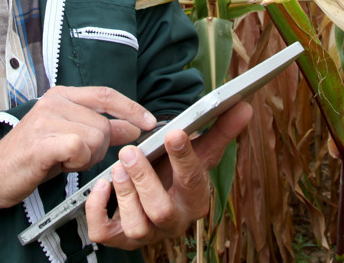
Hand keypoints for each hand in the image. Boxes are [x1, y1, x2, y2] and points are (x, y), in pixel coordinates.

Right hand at [0, 85, 156, 207]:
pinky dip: (77, 162)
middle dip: (100, 148)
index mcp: (61, 96)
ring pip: (96, 137)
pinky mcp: (41, 141)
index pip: (106, 94)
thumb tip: (133, 126)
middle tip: (75, 157)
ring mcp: (46, 119)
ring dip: (87, 158)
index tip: (150, 122)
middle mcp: (53, 101)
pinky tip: (61, 165)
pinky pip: (81, 148)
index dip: (131, 108)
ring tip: (64, 161)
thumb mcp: (70, 138)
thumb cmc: (31, 158)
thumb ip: (101, 130)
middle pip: (104, 123)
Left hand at [85, 100, 253, 248]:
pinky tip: (101, 186)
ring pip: (137, 227)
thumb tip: (245, 107)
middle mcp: (173, 222)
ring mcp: (146, 233)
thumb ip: (220, 130)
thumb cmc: (176, 172)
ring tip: (118, 167)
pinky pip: (105, 234)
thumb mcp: (198, 152)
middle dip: (145, 181)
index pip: (194, 181)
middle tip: (131, 152)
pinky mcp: (118, 237)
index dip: (184, 158)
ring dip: (125, 195)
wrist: (155, 194)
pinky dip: (98, 211)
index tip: (175, 133)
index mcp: (195, 200)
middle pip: (162, 212)